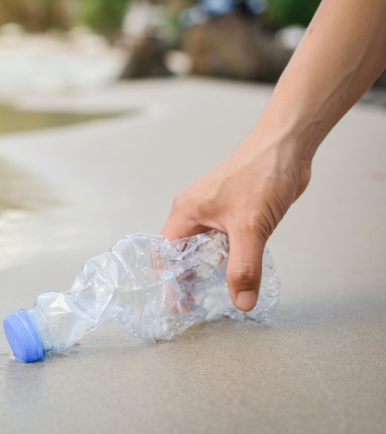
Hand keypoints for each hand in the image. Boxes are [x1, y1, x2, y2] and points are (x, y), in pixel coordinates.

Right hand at [161, 128, 311, 310]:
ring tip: (212, 295)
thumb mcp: (250, 227)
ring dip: (207, 269)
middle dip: (185, 279)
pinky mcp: (233, 211)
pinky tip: (236, 272)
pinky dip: (225, 258)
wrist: (288, 146)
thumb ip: (244, 268)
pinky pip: (222, 241)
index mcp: (186, 211)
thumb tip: (241, 301)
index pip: (165, 253)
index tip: (178, 306)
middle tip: (195, 306)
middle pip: (180, 252)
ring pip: (203, 248)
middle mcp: (195, 211)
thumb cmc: (261, 174)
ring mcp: (214, 211)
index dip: (169, 281)